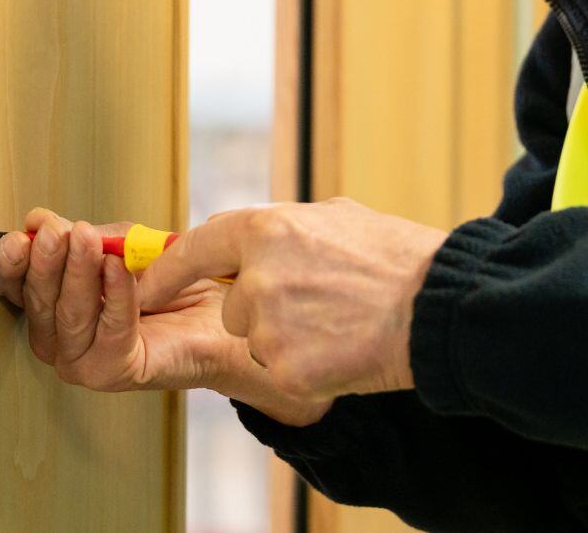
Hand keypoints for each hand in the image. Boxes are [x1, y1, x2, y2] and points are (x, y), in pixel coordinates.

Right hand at [0, 208, 331, 424]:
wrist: (226, 315)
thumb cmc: (174, 284)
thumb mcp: (123, 247)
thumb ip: (86, 239)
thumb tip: (38, 221)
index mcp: (53, 307)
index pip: (17, 286)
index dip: (13, 261)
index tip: (22, 233)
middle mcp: (61, 339)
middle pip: (38, 300)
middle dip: (47, 261)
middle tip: (57, 230)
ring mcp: (84, 360)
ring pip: (70, 315)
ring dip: (77, 273)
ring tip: (86, 240)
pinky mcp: (115, 371)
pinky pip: (110, 330)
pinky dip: (114, 296)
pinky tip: (119, 267)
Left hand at [140, 198, 448, 404]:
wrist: (437, 309)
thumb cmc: (397, 258)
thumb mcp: (338, 217)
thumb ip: (284, 227)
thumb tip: (251, 234)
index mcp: (267, 229)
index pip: (197, 248)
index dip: (171, 268)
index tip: (150, 284)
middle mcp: (258, 277)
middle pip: (234, 305)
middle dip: (263, 309)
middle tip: (319, 303)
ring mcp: (268, 327)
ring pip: (256, 340)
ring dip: (286, 338)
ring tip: (338, 324)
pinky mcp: (284, 369)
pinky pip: (280, 370)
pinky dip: (308, 366)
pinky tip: (342, 350)